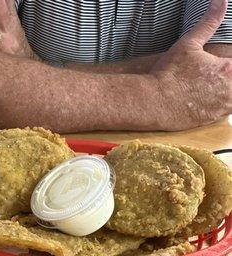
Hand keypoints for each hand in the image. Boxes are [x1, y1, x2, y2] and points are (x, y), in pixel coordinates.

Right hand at [151, 0, 231, 130]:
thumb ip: (209, 22)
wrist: (154, 103)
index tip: (218, 67)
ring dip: (225, 94)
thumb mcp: (189, 43)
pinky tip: (204, 99)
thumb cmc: (169, 74)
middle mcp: (229, 91)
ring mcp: (221, 108)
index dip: (227, 66)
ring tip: (207, 87)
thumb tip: (221, 1)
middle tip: (208, 77)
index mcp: (228, 70)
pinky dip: (219, 105)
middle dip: (226, 79)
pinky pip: (223, 113)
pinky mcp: (211, 120)